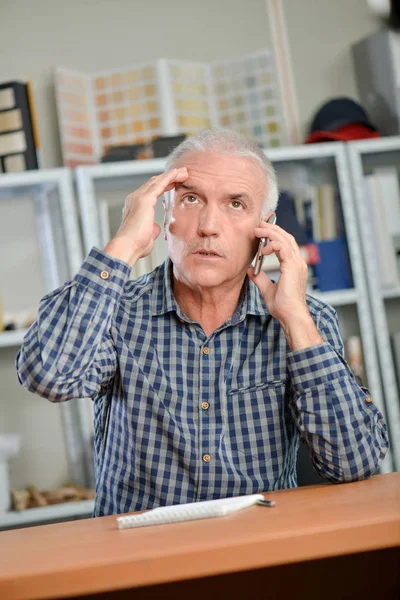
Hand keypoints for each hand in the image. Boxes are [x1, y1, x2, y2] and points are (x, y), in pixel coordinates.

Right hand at [104, 168, 187, 265]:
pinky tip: (177, 173)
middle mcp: (134, 199)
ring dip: (171, 175)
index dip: (164, 186)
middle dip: (169, 178)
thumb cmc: (137, 245)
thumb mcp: (148, 234)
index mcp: (135, 207)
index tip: (175, 184)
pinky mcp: (144, 199)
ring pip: (157, 181)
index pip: (151, 192)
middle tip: (182, 174)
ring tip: (184, 171)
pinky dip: (169, 177)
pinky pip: (159, 184)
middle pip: (154, 183)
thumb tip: (157, 227)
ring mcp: (138, 197)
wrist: (128, 247)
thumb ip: (153, 228)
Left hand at [247, 215, 322, 349]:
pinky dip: (273, 244)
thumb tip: (251, 270)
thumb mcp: (267, 289)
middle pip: (287, 238)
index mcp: (294, 266)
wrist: (291, 315)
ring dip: (271, 232)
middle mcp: (298, 263)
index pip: (286, 244)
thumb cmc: (283, 306)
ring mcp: (297, 264)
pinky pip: (283, 248)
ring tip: (258, 229)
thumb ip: (260, 278)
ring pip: (285, 239)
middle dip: (273, 228)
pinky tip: (264, 248)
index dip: (275, 235)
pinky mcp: (292, 267)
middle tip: (259, 223)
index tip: (262, 230)